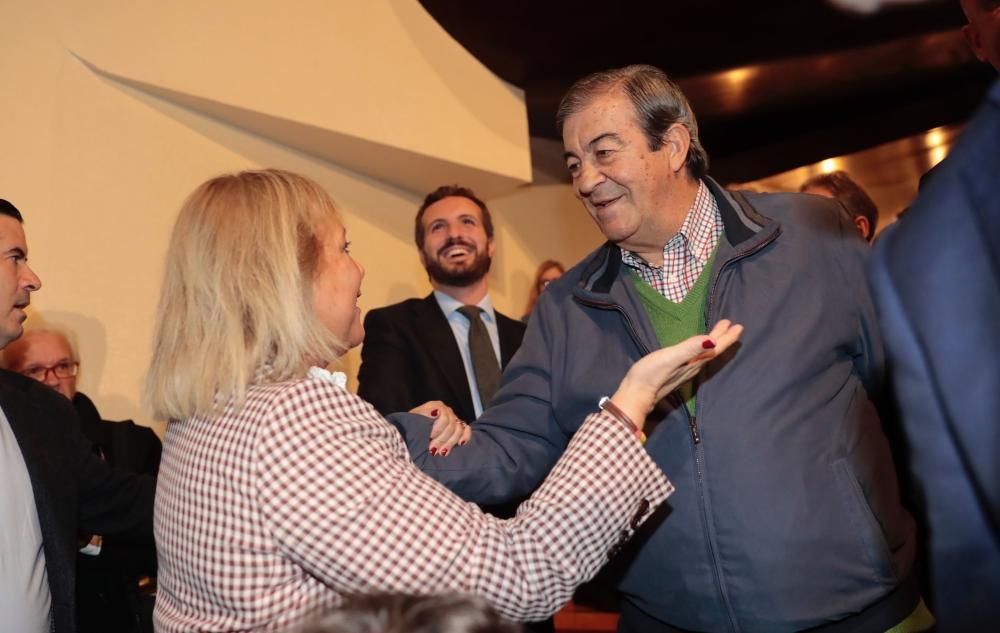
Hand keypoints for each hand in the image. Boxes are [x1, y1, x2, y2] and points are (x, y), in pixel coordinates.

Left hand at [409, 401, 471, 455]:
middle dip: (442, 439)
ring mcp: (453, 418)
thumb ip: (423, 414)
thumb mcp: (413, 419)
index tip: (429, 438)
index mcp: (435, 406)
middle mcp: (446, 410)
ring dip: (450, 442)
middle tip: (432, 450)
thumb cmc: (411, 426)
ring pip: (459, 429)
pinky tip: (460, 444)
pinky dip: (465, 437)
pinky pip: (466, 430)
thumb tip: (435, 412)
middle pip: (451, 425)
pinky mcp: (458, 427)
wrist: (411, 432)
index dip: (438, 430)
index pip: (444, 417)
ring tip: (441, 452)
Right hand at [611, 319, 742, 428]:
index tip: (738, 326)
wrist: (635, 395)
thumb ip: (690, 348)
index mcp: (694, 362)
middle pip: (712, 351)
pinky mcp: (676, 373)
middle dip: (723, 339)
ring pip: (705, 355)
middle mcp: (693, 367)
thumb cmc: (650, 374)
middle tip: (733, 326)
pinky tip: (699, 351)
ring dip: (714, 344)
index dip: (726, 337)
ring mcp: (684, 371)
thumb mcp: (670, 358)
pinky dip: (702, 350)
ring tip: (719, 335)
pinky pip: (696, 359)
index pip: (715, 348)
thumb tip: (712, 340)